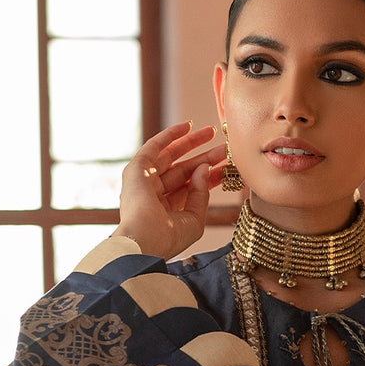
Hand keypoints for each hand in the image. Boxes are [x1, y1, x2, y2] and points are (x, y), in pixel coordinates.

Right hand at [113, 121, 227, 259]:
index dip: (210, 176)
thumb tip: (204, 169)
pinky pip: (154, 147)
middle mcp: (155, 194)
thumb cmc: (168, 237)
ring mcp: (145, 181)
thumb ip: (201, 194)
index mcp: (167, 210)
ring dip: (191, 142)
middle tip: (225, 147)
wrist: (145, 239)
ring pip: (172, 156)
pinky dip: (170, 135)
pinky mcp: (136, 169)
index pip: (192, 188)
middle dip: (205, 157)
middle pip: (185, 170)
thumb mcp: (195, 219)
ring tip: (213, 131)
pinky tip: (187, 126)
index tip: (227, 166)